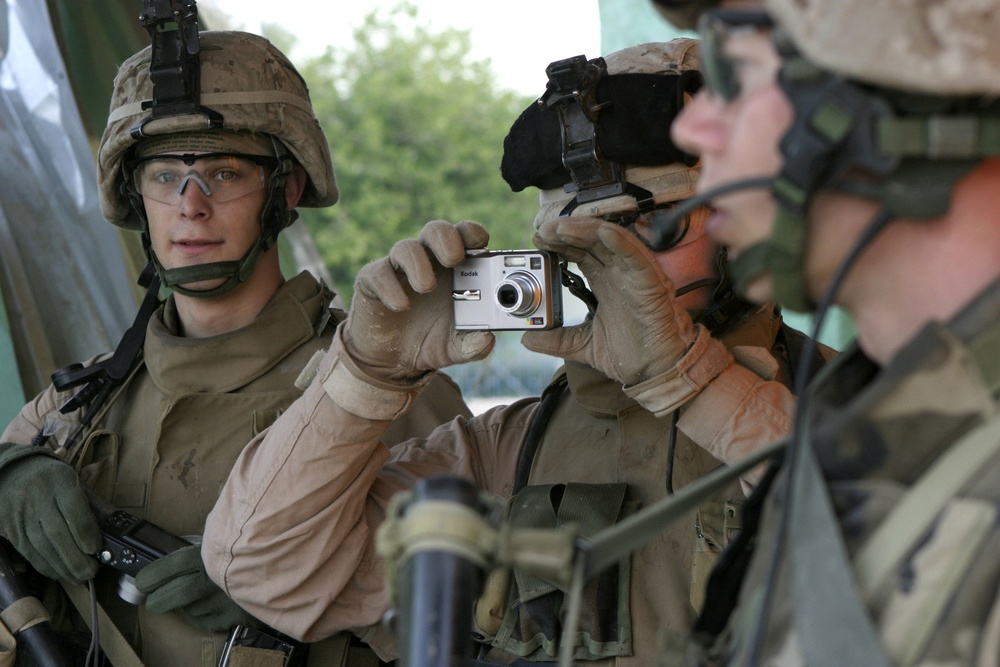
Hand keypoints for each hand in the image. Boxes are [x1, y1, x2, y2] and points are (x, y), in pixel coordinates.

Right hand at [0, 443, 100, 581]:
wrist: (14, 472)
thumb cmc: (53, 480)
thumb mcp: (74, 481)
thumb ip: (92, 504)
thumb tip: (111, 529)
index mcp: (60, 481)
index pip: (74, 508)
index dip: (85, 532)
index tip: (96, 549)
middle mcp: (38, 498)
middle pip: (57, 532)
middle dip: (76, 557)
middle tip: (91, 572)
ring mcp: (22, 515)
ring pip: (41, 546)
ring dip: (62, 566)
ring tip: (79, 577)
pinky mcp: (11, 529)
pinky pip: (29, 552)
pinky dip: (45, 566)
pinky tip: (59, 573)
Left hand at [135, 544, 261, 631]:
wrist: (289, 565)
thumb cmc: (257, 545)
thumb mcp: (230, 535)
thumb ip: (210, 541)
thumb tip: (190, 547)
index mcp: (208, 555)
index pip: (166, 568)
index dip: (150, 577)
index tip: (142, 581)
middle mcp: (210, 582)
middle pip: (168, 597)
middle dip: (157, 599)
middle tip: (154, 598)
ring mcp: (220, 604)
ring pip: (190, 610)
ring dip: (190, 605)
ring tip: (205, 593)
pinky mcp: (232, 619)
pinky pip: (207, 621)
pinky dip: (206, 616)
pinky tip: (217, 605)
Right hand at [344, 219, 494, 382]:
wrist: (391, 362)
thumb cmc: (430, 341)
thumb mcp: (455, 349)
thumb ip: (473, 344)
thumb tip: (487, 338)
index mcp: (456, 269)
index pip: (465, 236)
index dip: (473, 233)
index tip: (480, 243)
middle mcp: (428, 261)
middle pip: (436, 230)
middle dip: (447, 239)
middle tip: (454, 260)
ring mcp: (399, 268)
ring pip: (406, 247)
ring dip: (418, 264)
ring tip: (426, 287)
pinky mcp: (372, 280)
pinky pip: (379, 273)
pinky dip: (390, 287)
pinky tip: (401, 305)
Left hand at [522, 218, 695, 384]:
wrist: (655, 373)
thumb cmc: (630, 355)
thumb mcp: (582, 345)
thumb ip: (556, 340)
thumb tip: (528, 338)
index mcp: (605, 282)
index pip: (579, 252)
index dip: (559, 243)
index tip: (538, 240)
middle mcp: (619, 274)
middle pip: (591, 241)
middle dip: (566, 233)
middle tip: (543, 231)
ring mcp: (635, 275)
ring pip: (610, 241)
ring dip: (585, 231)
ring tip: (560, 228)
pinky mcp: (651, 283)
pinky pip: (636, 256)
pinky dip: (620, 242)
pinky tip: (601, 232)